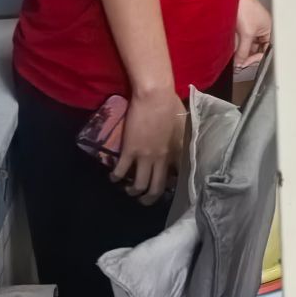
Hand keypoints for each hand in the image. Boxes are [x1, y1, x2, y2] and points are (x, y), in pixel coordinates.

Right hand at [111, 88, 185, 205]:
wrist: (155, 95)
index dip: (173, 186)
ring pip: (139, 185)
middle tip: (145, 201)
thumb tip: (178, 143)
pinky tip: (114, 177)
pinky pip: (121, 171)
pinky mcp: (129, 151)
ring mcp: (145, 156)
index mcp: (177, 151)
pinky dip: (116, 177)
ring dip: (133, 191)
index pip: (177, 176)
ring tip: (129, 191)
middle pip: (157, 187)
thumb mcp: (182, 123)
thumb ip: (179, 137)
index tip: (168, 189)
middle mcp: (162, 158)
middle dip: (150, 199)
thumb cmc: (170, 104)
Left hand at [235, 0, 271, 68]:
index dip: (255, 58)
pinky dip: (235, 43)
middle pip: (254, 48)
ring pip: (245, 44)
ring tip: (234, 52)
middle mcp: (259, 28)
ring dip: (239, 49)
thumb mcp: (247, 34)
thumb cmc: (246, 7)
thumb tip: (240, 63)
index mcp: (267, 29)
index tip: (245, 63)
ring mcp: (249, 26)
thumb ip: (244, 50)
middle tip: (238, 61)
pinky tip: (231, 45)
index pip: (264, 49)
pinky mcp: (240, 24)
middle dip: (246, 54)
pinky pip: (239, 38)